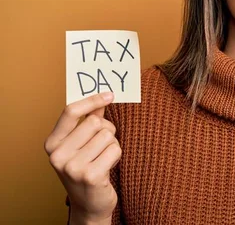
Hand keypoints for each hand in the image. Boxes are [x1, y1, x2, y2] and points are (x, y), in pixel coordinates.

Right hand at [44, 91, 120, 221]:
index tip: (110, 94)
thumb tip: (103, 96)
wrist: (89, 203)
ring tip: (103, 158)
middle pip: (94, 122)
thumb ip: (89, 120)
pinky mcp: (90, 176)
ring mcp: (73, 167)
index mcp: (52, 143)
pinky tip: (108, 167)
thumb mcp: (81, 144)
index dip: (92, 100)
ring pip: (107, 135)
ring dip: (112, 144)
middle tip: (102, 145)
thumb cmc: (87, 168)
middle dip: (106, 130)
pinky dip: (117, 155)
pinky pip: (115, 149)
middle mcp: (58, 155)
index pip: (71, 111)